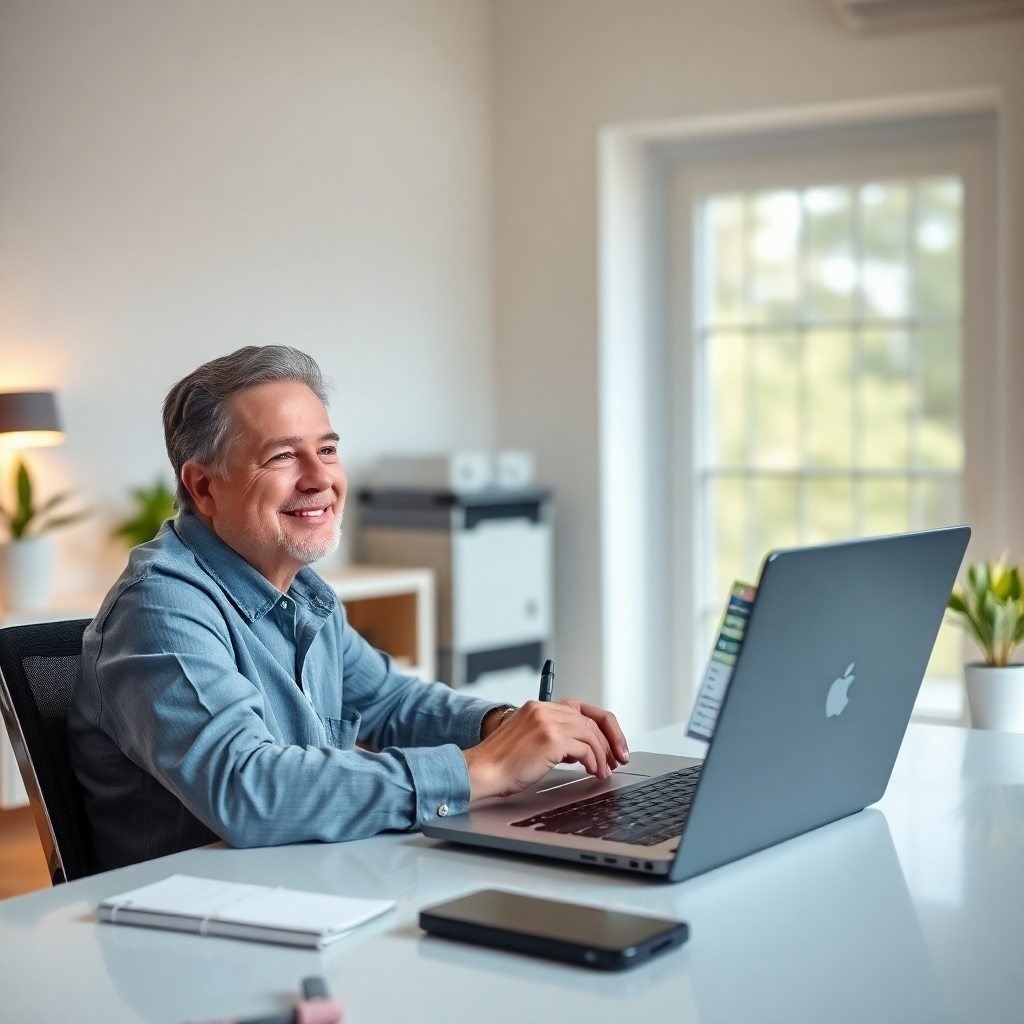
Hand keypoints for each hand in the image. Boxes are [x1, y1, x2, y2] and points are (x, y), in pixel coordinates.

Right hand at [464, 700, 628, 800]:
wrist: (482, 771)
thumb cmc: (502, 764)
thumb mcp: (530, 741)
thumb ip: (554, 737)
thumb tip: (582, 750)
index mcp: (539, 707)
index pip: (581, 709)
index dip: (602, 726)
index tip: (612, 743)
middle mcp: (544, 709)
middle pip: (591, 718)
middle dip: (609, 740)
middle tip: (617, 759)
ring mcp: (547, 722)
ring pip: (590, 732)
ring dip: (602, 754)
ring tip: (603, 771)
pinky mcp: (550, 738)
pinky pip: (584, 748)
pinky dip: (593, 761)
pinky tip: (592, 772)